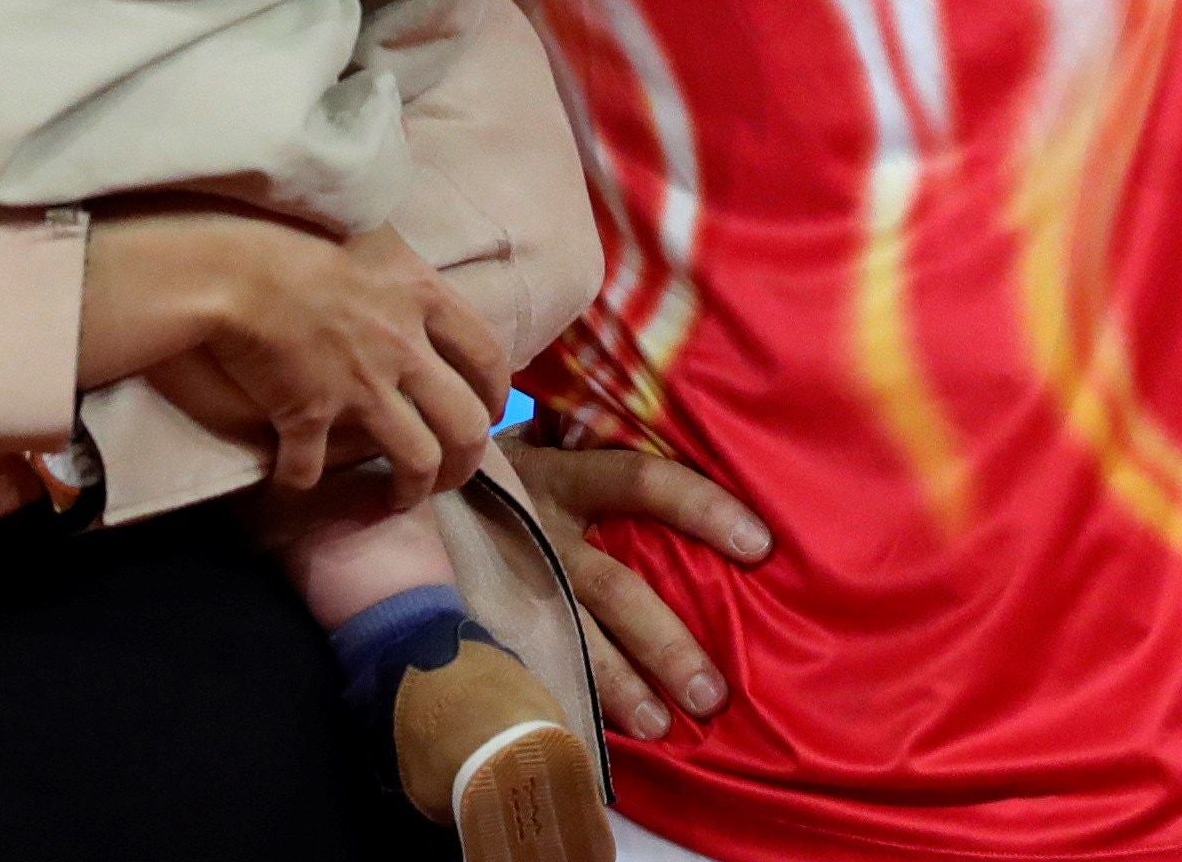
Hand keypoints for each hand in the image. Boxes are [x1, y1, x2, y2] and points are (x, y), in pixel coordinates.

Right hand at [107, 214, 502, 499]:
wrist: (236, 269)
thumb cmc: (302, 238)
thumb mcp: (378, 237)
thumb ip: (409, 272)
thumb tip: (425, 288)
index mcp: (425, 299)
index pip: (490, 359)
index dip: (497, 396)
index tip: (490, 415)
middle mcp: (405, 349)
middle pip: (466, 425)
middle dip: (466, 462)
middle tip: (453, 475)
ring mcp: (361, 387)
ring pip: (416, 460)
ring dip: (412, 489)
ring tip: (400, 497)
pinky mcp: (311, 415)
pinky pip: (315, 468)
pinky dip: (304, 480)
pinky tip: (297, 478)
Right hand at [504, 439, 771, 740]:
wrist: (421, 482)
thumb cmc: (521, 466)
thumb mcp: (558, 441)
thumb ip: (612, 453)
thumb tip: (716, 445)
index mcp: (567, 471)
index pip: (643, 481)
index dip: (701, 508)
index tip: (760, 546)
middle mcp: (539, 524)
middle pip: (612, 586)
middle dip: (664, 642)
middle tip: (712, 694)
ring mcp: (510, 574)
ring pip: (570, 637)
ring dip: (618, 687)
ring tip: (661, 728)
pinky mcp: (486, 611)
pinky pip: (527, 660)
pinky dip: (561, 699)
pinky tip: (588, 739)